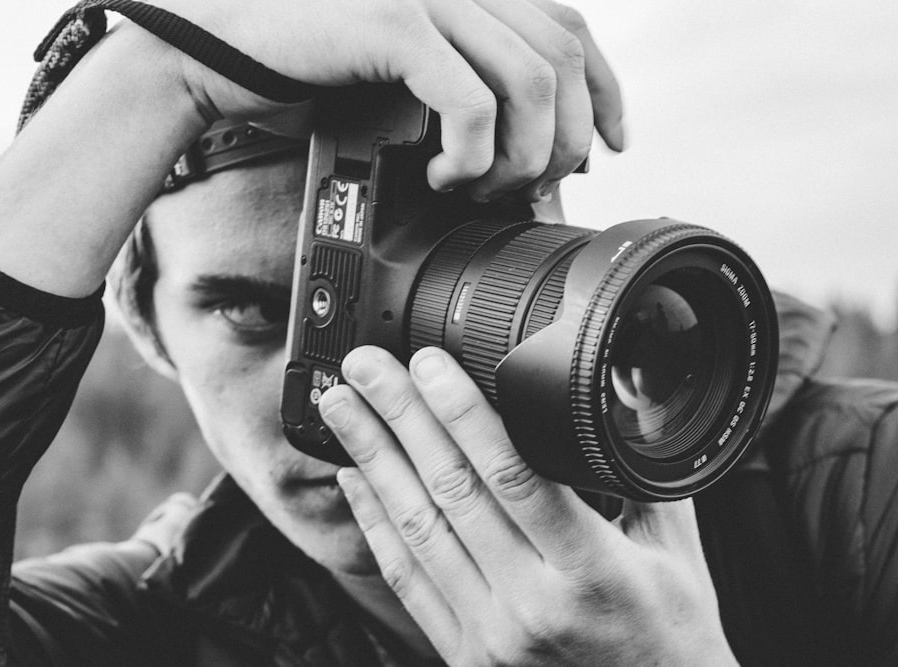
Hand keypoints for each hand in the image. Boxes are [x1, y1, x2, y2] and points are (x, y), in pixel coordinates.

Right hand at [155, 0, 623, 200]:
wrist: (215, 56)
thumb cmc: (305, 74)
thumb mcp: (403, 82)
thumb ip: (465, 88)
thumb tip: (525, 149)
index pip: (569, 27)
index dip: (605, 89)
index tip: (612, 143)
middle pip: (563, 58)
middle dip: (566, 139)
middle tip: (534, 188)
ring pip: (530, 82)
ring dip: (519, 156)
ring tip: (479, 188)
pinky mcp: (393, 24)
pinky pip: (471, 101)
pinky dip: (471, 155)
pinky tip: (443, 177)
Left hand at [318, 346, 737, 665]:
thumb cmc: (671, 641)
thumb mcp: (676, 554)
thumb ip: (644, 476)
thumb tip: (627, 404)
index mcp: (590, 570)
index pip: (511, 474)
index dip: (462, 411)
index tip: (428, 363)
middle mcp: (530, 603)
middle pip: (450, 490)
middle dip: (399, 418)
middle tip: (364, 367)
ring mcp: (490, 634)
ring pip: (416, 529)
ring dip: (373, 460)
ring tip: (342, 409)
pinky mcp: (464, 655)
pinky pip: (406, 580)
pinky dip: (374, 523)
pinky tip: (354, 479)